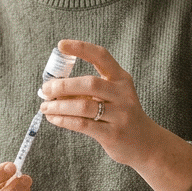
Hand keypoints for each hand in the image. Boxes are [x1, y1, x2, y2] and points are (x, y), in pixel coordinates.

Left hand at [39, 39, 191, 190]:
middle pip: (89, 83)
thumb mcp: (113, 97)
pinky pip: (82, 124)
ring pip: (83, 106)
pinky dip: (63, 120)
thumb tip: (53, 89)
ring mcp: (120, 115)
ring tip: (45, 107)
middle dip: (62, 86)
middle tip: (46, 89)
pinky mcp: (112, 134)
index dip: (81, 48)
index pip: (101, 57)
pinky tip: (53, 118)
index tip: (60, 46)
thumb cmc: (121, 116)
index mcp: (122, 79)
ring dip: (58, 106)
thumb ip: (88, 91)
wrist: (146, 144)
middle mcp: (123, 94)